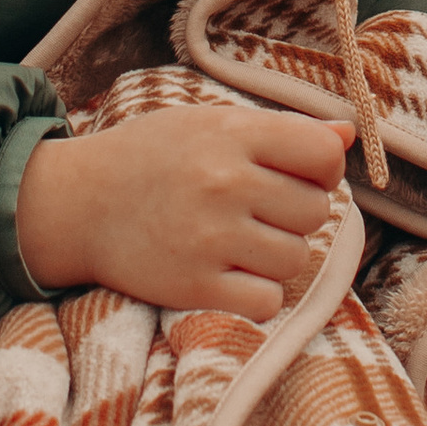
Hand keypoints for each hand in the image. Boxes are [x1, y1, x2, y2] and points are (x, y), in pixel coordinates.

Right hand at [15, 102, 353, 317]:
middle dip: (295, 215)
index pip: (324, 156)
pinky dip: (256, 293)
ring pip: (295, 259)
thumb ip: (280, 130)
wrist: (77, 203)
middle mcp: (224, 184)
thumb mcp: (209, 124)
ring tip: (238, 241)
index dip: (321, 170)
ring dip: (277, 255)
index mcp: (232, 134)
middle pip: (316, 212)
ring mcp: (210, 238)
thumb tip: (349, 134)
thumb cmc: (151, 157)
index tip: (295, 176)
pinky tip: (229, 273)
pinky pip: (267, 301)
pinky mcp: (194, 286)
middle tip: (255, 210)